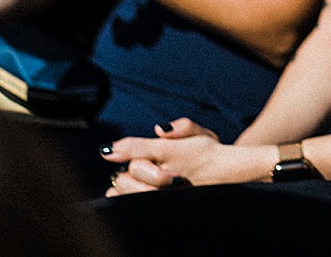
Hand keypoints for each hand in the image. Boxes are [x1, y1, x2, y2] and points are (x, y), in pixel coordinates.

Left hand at [102, 119, 267, 192]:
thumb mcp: (201, 133)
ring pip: (129, 186)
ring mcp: (164, 192)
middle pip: (134, 168)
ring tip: (132, 177)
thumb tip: (159, 130)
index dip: (124, 148)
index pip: (143, 149)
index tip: (106, 151)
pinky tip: (126, 190)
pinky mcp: (160, 203)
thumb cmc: (208, 152)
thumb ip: (182, 127)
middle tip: (142, 163)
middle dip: (133, 165)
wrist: (224, 176)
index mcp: (174, 152)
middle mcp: (169, 173)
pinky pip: (131, 201)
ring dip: (127, 181)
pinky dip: (124, 195)